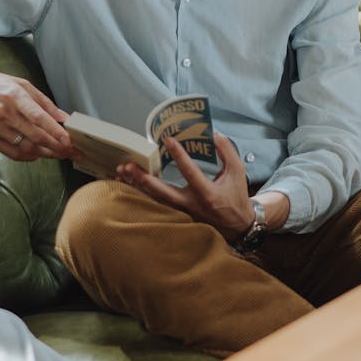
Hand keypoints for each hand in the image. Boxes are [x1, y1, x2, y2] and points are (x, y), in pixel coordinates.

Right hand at [0, 50, 71, 160]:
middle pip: (36, 136)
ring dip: (45, 153)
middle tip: (71, 152)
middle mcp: (5, 113)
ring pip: (26, 147)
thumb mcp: (18, 83)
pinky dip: (27, 156)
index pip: (40, 118)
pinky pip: (11, 152)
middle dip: (57, 147)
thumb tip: (62, 116)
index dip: (56, 132)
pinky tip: (36, 154)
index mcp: (14, 96)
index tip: (69, 141)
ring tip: (58, 154)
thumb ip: (42, 100)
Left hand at [115, 132, 252, 240]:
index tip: (168, 140)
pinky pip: (154, 204)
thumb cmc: (236, 196)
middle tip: (130, 166)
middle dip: (145, 179)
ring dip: (138, 186)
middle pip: (163, 192)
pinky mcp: (176, 215)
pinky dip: (140, 194)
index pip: (190, 172)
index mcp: (207, 193)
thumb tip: (214, 134)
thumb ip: (227, 152)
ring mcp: (182, 212)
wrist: (237, 226)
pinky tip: (127, 183)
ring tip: (123, 172)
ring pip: (155, 199)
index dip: (179, 155)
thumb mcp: (237, 172)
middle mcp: (191, 204)